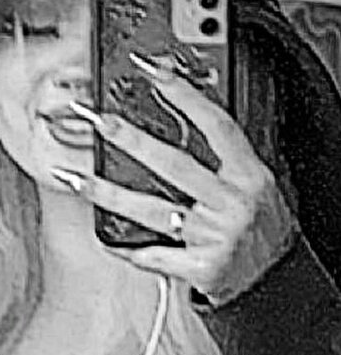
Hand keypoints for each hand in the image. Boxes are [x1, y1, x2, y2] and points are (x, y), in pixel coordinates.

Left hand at [53, 53, 298, 305]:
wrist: (277, 283)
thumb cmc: (264, 232)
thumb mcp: (261, 188)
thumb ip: (228, 161)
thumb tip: (187, 119)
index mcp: (252, 176)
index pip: (217, 126)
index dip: (185, 95)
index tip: (153, 71)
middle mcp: (233, 203)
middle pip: (174, 164)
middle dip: (132, 140)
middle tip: (99, 121)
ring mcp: (215, 236)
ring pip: (151, 210)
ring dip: (108, 193)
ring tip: (76, 179)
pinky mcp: (201, 268)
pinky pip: (155, 255)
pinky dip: (130, 250)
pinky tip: (110, 242)